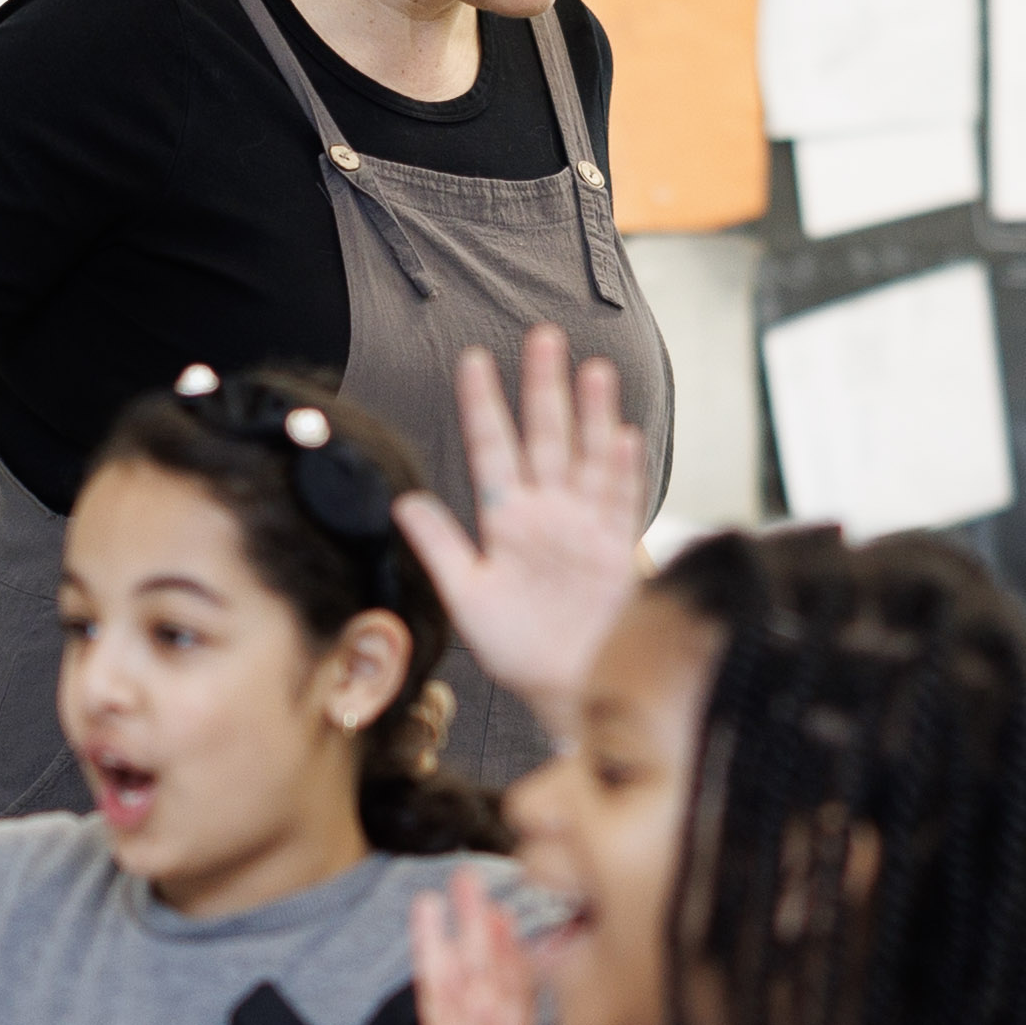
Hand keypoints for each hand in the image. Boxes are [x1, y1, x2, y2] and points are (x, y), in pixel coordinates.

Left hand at [397, 324, 649, 714]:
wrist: (569, 688)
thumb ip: (440, 547)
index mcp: (504, 520)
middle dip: (543, 387)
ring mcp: (584, 527)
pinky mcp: (617, 550)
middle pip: (544, 438)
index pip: (490, 449)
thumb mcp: (466, 598)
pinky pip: (622, 503)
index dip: (482, 405)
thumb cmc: (518, 649)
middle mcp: (546, 513)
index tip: (472, 360)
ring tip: (590, 369)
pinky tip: (622, 436)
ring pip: (587, 457)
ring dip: (589, 415)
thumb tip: (402, 502)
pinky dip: (623, 471)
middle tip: (542, 336)